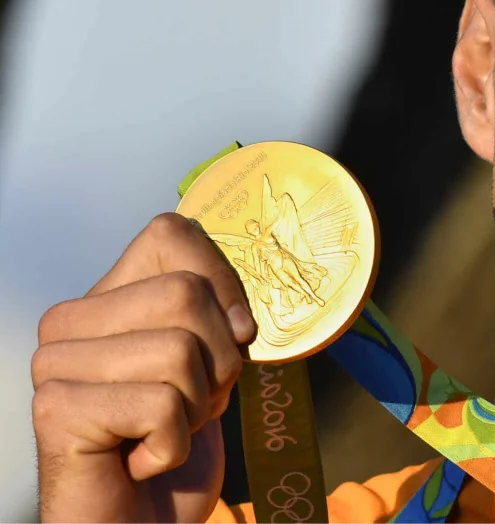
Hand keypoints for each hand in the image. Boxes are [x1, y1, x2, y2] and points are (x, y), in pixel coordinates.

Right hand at [32, 214, 256, 521]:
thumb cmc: (177, 442)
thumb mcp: (215, 363)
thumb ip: (220, 316)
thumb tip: (239, 316)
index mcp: (107, 297)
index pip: (173, 233)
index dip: (226, 284)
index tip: (230, 337)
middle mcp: (69, 322)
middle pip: (186, 294)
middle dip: (219, 362)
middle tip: (190, 405)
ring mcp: (55, 364)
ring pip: (180, 350)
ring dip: (198, 406)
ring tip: (164, 432)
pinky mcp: (57, 410)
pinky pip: (162, 405)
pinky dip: (175, 444)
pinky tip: (144, 459)